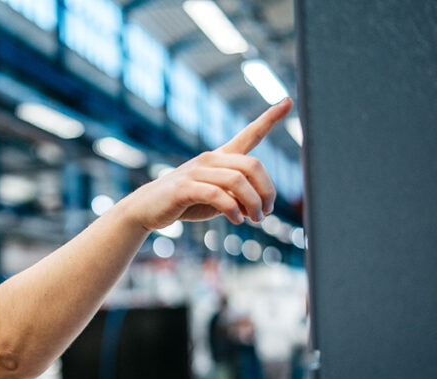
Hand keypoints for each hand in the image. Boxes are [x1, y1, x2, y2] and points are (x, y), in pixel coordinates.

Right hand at [115, 98, 292, 229]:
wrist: (148, 208)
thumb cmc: (186, 202)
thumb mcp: (217, 198)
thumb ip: (238, 196)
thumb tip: (260, 206)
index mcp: (221, 157)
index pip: (249, 133)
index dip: (269, 118)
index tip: (289, 101)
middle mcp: (210, 159)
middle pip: (252, 165)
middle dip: (266, 190)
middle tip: (266, 212)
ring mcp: (196, 172)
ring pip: (238, 181)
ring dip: (253, 203)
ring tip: (254, 219)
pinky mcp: (185, 188)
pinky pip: (217, 195)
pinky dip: (232, 209)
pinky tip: (236, 220)